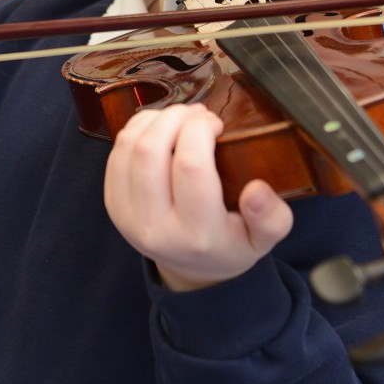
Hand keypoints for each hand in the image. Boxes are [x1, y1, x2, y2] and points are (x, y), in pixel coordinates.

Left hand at [103, 103, 293, 291]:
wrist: (191, 269)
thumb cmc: (231, 244)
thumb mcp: (263, 240)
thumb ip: (271, 218)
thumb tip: (257, 189)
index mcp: (197, 235)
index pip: (190, 167)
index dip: (200, 131)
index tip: (217, 123)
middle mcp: (155, 227)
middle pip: (151, 151)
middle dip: (175, 118)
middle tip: (198, 114)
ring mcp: (126, 215)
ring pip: (129, 147)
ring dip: (155, 119)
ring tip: (180, 117)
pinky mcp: (112, 203)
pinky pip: (116, 152)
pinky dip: (137, 129)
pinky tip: (160, 127)